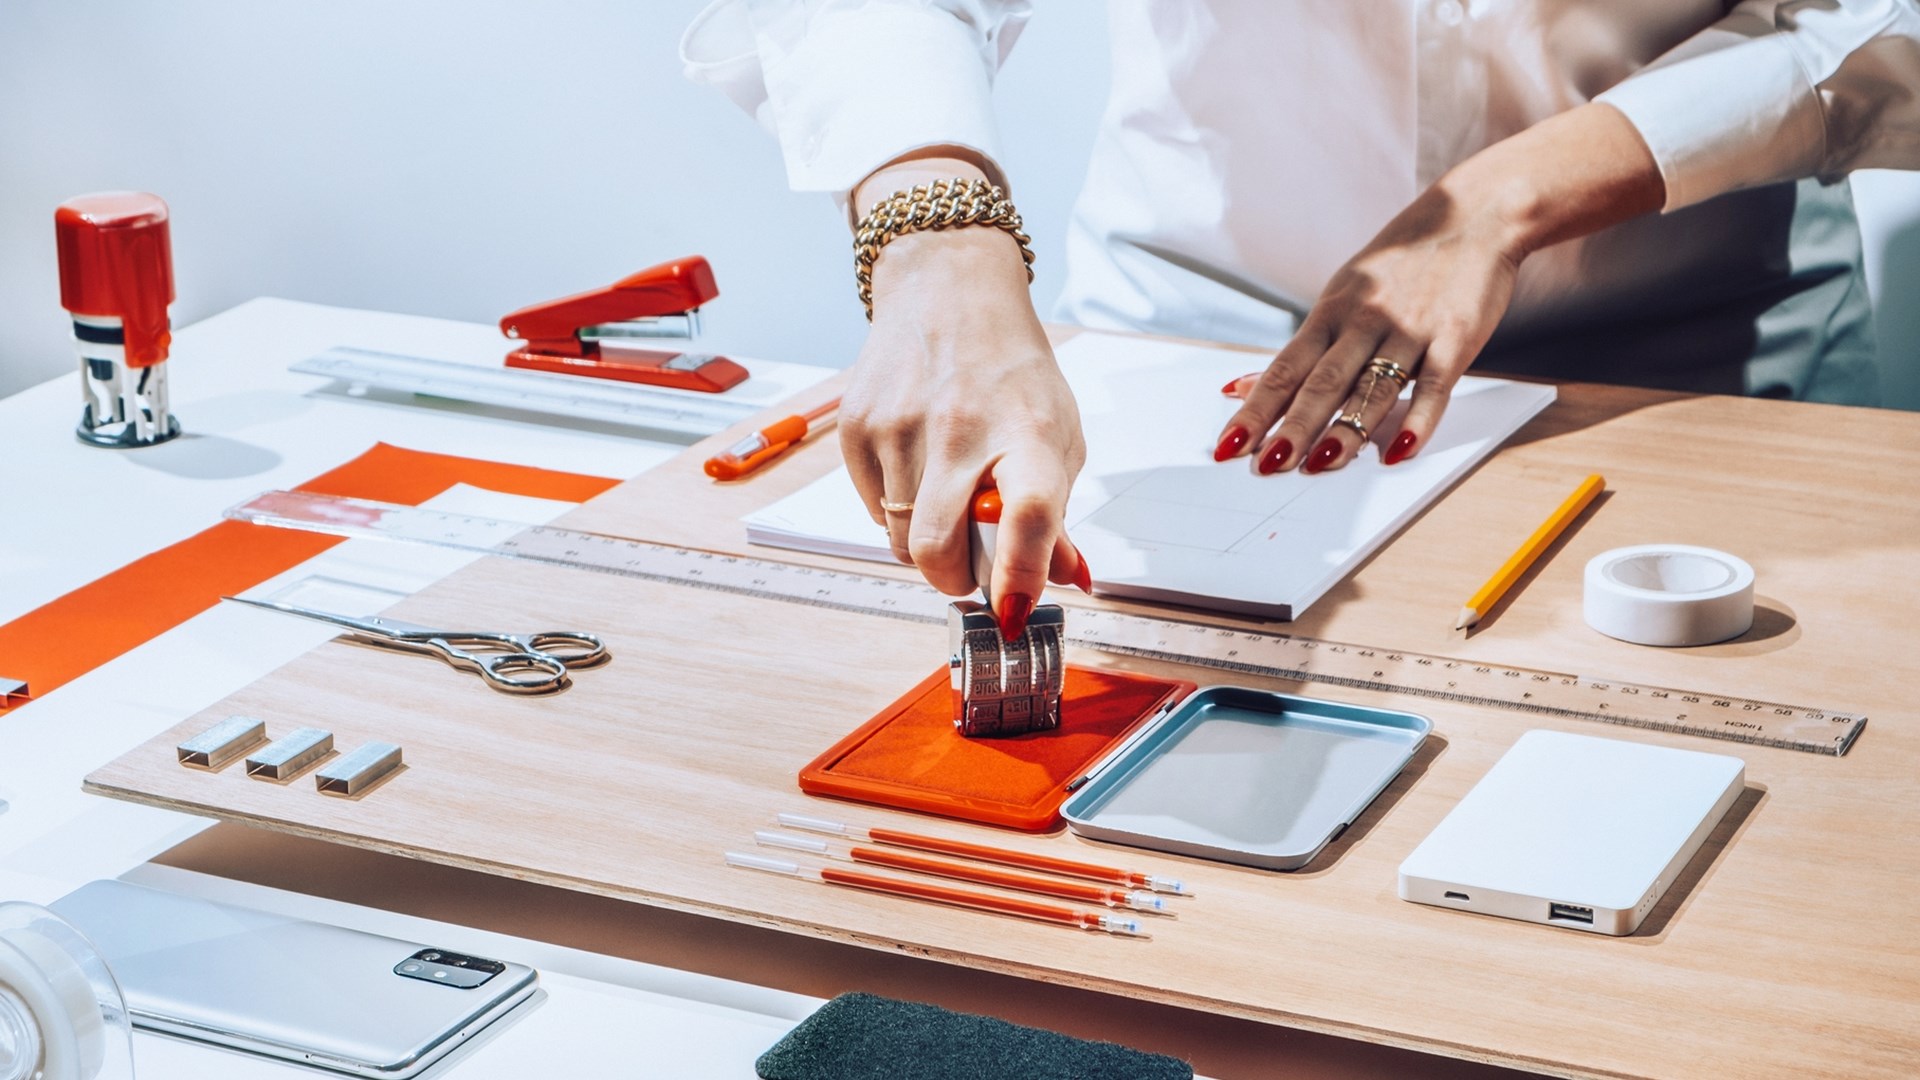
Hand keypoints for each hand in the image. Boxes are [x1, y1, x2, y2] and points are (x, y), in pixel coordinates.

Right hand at [841, 157, 1089, 635]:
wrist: (946, 290)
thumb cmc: (1009, 370)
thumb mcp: (1055, 432)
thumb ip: (1055, 513)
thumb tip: (1067, 579)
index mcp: (1027, 431)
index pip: (1027, 514)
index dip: (1019, 575)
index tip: (1012, 608)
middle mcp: (960, 428)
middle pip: (937, 548)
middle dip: (954, 579)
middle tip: (972, 568)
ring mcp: (900, 427)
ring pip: (900, 540)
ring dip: (925, 541)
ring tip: (946, 494)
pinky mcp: (857, 427)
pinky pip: (872, 511)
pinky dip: (894, 510)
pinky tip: (916, 466)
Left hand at [1217, 103, 1664, 472]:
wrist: (1475, 216)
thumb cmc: (1401, 265)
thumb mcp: (1342, 294)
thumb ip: (1300, 348)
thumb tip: (1238, 388)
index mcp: (1331, 312)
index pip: (1284, 369)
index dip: (1255, 408)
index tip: (1228, 444)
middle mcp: (1364, 321)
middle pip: (1322, 381)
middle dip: (1292, 426)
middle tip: (1266, 464)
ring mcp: (1410, 329)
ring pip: (1372, 387)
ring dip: (1347, 428)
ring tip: (1321, 465)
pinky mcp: (1454, 339)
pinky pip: (1433, 386)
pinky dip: (1417, 421)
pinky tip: (1398, 453)